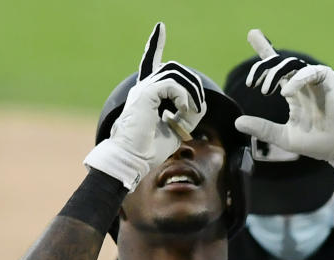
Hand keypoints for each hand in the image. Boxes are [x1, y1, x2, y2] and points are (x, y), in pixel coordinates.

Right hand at [84, 22, 206, 190]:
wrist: (133, 159)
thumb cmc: (151, 149)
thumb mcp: (177, 128)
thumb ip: (188, 113)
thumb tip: (200, 102)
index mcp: (147, 94)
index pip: (150, 61)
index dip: (155, 44)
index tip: (160, 27)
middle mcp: (143, 87)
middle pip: (174, 68)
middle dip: (193, 84)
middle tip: (196, 108)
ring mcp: (143, 89)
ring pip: (175, 72)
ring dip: (191, 92)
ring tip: (190, 112)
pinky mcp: (145, 94)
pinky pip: (172, 85)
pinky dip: (184, 97)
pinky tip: (183, 112)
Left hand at [234, 29, 333, 178]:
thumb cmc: (319, 144)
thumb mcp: (285, 138)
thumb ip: (263, 129)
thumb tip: (237, 122)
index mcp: (294, 94)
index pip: (277, 69)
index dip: (264, 51)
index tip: (252, 39)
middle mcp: (304, 85)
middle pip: (282, 63)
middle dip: (264, 67)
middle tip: (253, 82)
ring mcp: (316, 82)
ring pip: (294, 65)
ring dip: (277, 73)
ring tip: (266, 89)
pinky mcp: (330, 82)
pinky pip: (312, 72)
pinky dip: (298, 79)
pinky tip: (287, 92)